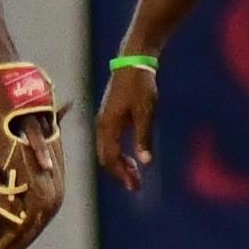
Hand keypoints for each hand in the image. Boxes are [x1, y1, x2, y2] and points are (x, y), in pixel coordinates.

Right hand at [93, 65, 156, 191]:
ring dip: (120, 164)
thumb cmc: (140, 86)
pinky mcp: (110, 116)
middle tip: (136, 186)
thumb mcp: (146, 112)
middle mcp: (102, 125)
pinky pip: (110, 141)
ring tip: (135, 174)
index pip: (111, 158)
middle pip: (106, 157)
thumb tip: (146, 162)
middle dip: (120, 173)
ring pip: (107, 150)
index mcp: (109, 126)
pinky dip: (119, 153)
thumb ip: (144, 138)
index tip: (135, 186)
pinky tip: (132, 156)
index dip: (122, 174)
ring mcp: (104, 120)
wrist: (133, 62)